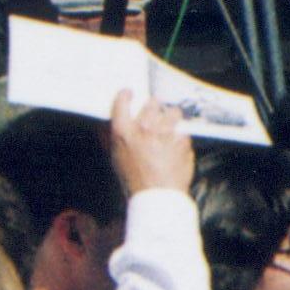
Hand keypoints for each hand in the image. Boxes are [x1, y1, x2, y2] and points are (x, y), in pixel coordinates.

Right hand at [107, 81, 194, 198]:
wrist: (157, 196)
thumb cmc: (134, 179)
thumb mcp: (116, 157)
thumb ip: (111, 138)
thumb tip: (106, 124)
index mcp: (124, 131)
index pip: (122, 101)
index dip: (125, 95)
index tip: (129, 93)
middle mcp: (145, 128)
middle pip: (152, 102)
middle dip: (153, 106)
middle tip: (154, 114)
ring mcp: (166, 133)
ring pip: (173, 112)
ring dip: (171, 116)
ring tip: (169, 124)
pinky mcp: (183, 141)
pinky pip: (184, 130)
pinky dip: (181, 135)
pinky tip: (176, 144)